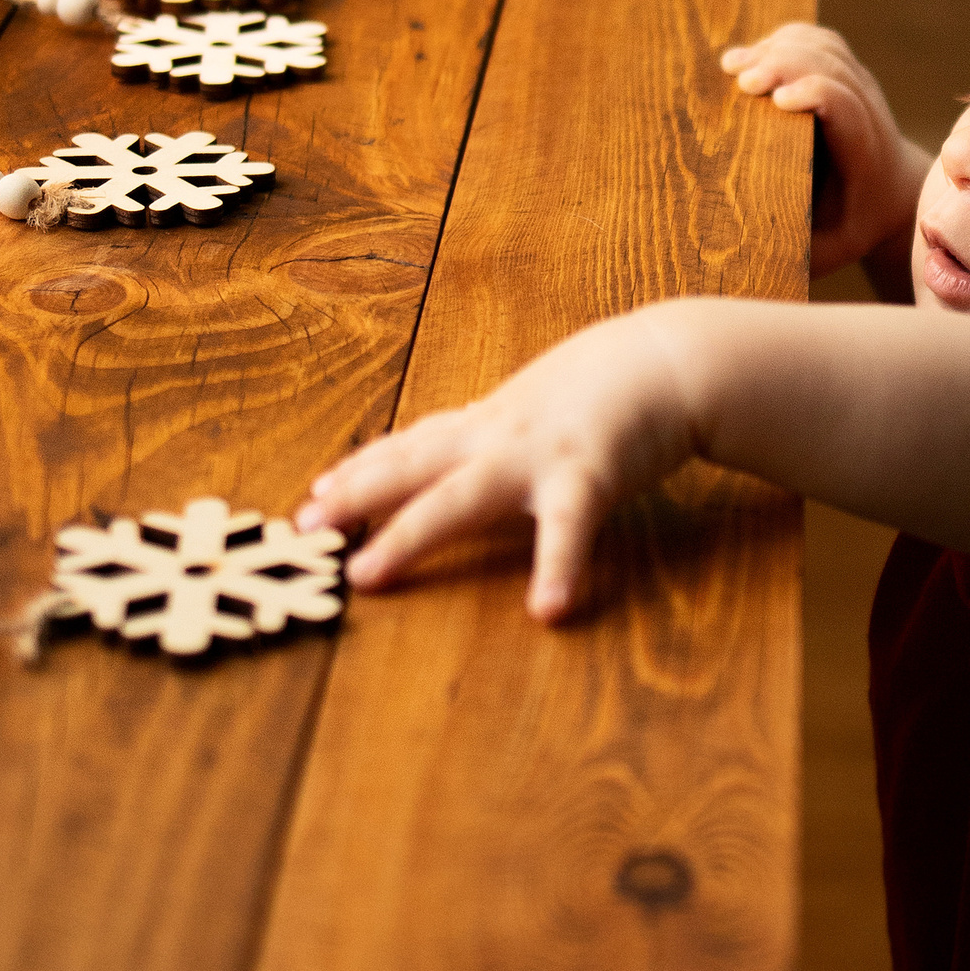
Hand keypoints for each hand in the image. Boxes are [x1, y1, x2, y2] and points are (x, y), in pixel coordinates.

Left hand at [300, 310, 696, 618]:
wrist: (668, 360)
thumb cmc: (604, 387)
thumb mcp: (535, 408)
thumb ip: (494, 434)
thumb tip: (453, 452)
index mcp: (486, 425)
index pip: (408, 446)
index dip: (360, 471)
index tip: (314, 497)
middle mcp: (495, 437)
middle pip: (409, 467)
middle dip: (353, 499)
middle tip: (301, 532)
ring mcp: (536, 456)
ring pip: (459, 498)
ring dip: (408, 536)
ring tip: (367, 575)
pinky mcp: (588, 475)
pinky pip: (568, 530)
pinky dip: (557, 569)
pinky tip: (546, 610)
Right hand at [721, 23, 928, 279]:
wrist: (890, 198)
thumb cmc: (847, 230)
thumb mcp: (827, 249)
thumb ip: (793, 249)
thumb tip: (738, 258)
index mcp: (866, 152)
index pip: (846, 105)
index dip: (815, 93)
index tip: (776, 100)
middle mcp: (867, 110)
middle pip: (831, 65)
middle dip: (785, 64)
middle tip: (741, 78)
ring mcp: (859, 85)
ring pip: (823, 47)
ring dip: (778, 49)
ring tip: (733, 65)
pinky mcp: (845, 73)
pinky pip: (817, 41)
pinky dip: (783, 40)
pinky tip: (750, 54)